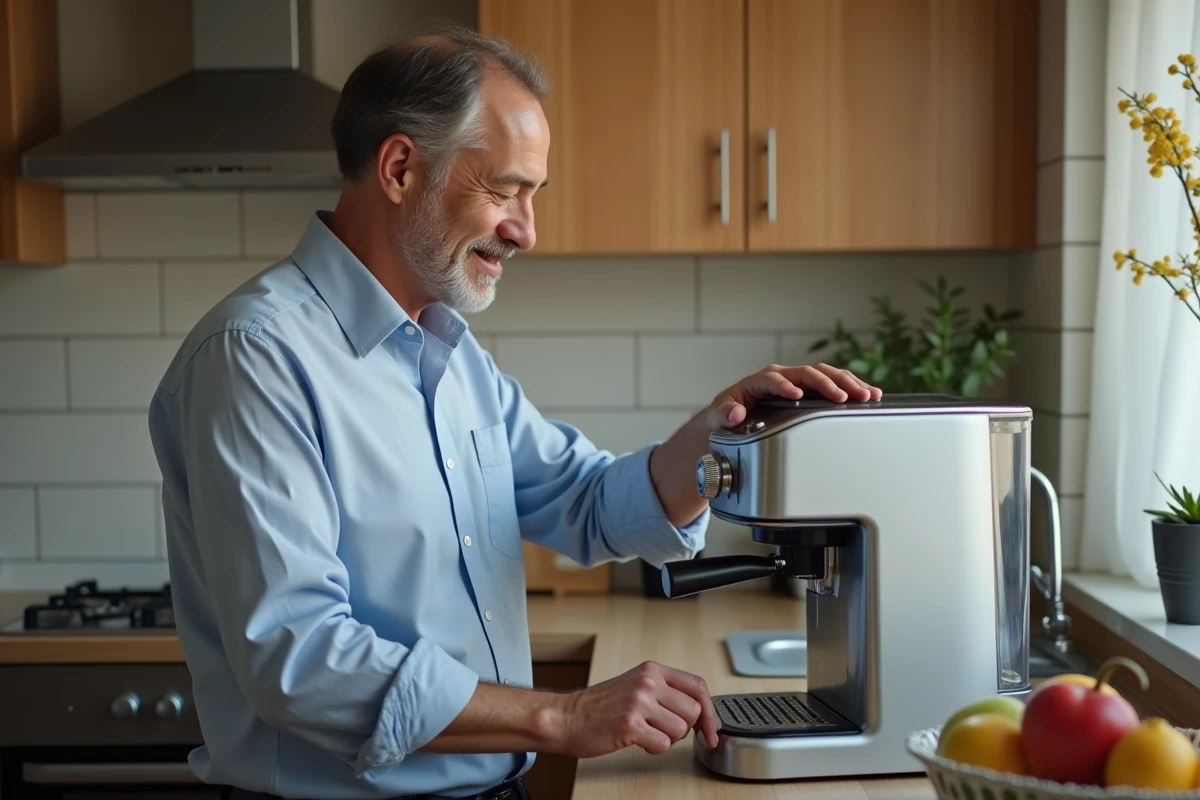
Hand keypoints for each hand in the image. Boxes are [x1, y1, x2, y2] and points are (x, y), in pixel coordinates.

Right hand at [555, 660, 718, 756]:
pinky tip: (637, 741)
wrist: (566, 717)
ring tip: (647, 733)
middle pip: (693, 711)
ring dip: (666, 739)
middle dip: (684, 728)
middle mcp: (647, 682)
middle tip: (665, 731)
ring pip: (680, 730)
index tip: (711, 729)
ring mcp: (638, 703)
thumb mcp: (635, 684)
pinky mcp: (630, 725)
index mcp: (652, 670)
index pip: (698, 686)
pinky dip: (653, 749)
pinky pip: (662, 745)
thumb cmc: (600, 706)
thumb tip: (700, 712)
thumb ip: (665, 691)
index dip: (710, 711)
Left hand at [704, 363, 881, 429]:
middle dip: (828, 384)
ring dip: (847, 383)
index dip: (784, 386)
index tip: (797, 395)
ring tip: (866, 395)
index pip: (773, 379)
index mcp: (758, 381)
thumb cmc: (727, 414)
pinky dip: (851, 387)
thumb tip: (736, 414)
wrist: (732, 414)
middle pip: (808, 373)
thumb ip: (724, 414)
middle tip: (846, 397)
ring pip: (825, 374)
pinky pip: (832, 383)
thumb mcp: (718, 416)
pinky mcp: (809, 389)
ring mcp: (797, 381)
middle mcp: (781, 376)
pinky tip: (869, 394)